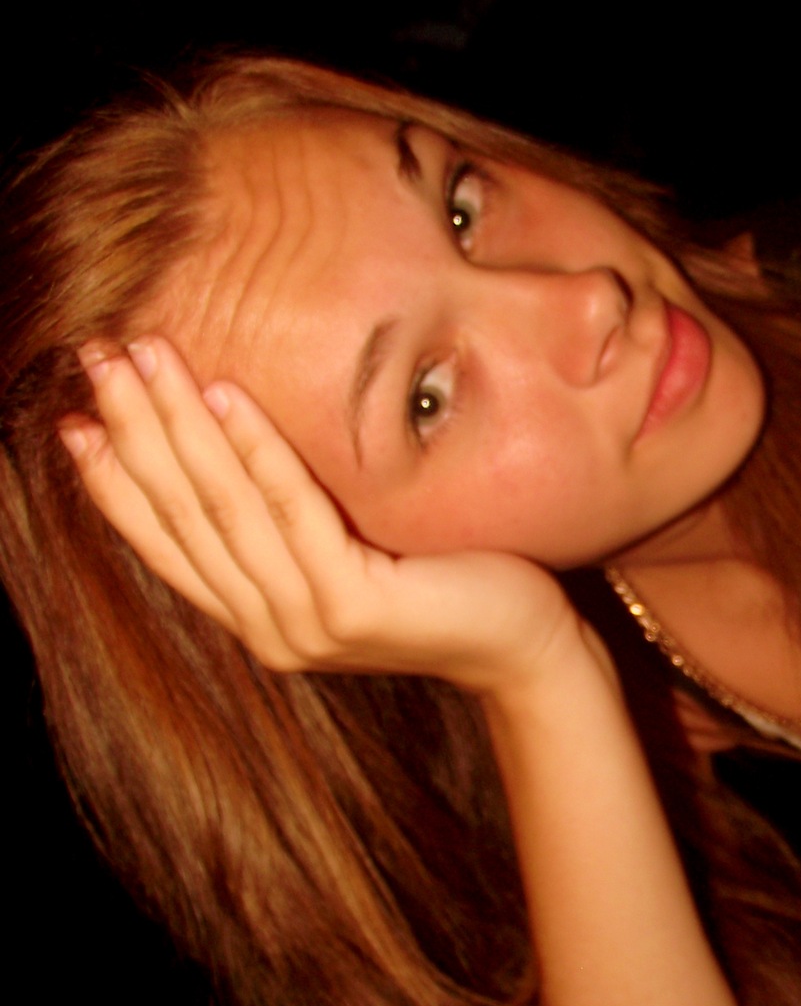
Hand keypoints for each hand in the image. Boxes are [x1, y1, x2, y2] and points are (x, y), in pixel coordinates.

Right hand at [62, 336, 578, 692]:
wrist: (524, 649)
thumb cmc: (445, 587)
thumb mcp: (347, 555)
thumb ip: (288, 526)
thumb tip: (232, 449)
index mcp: (255, 617)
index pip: (165, 543)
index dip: (113, 481)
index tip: (71, 418)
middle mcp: (266, 629)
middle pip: (182, 515)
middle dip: (133, 429)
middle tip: (97, 357)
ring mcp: (305, 624)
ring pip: (224, 508)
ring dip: (178, 424)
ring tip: (144, 356)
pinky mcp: (353, 608)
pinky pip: (294, 513)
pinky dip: (257, 451)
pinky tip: (227, 394)